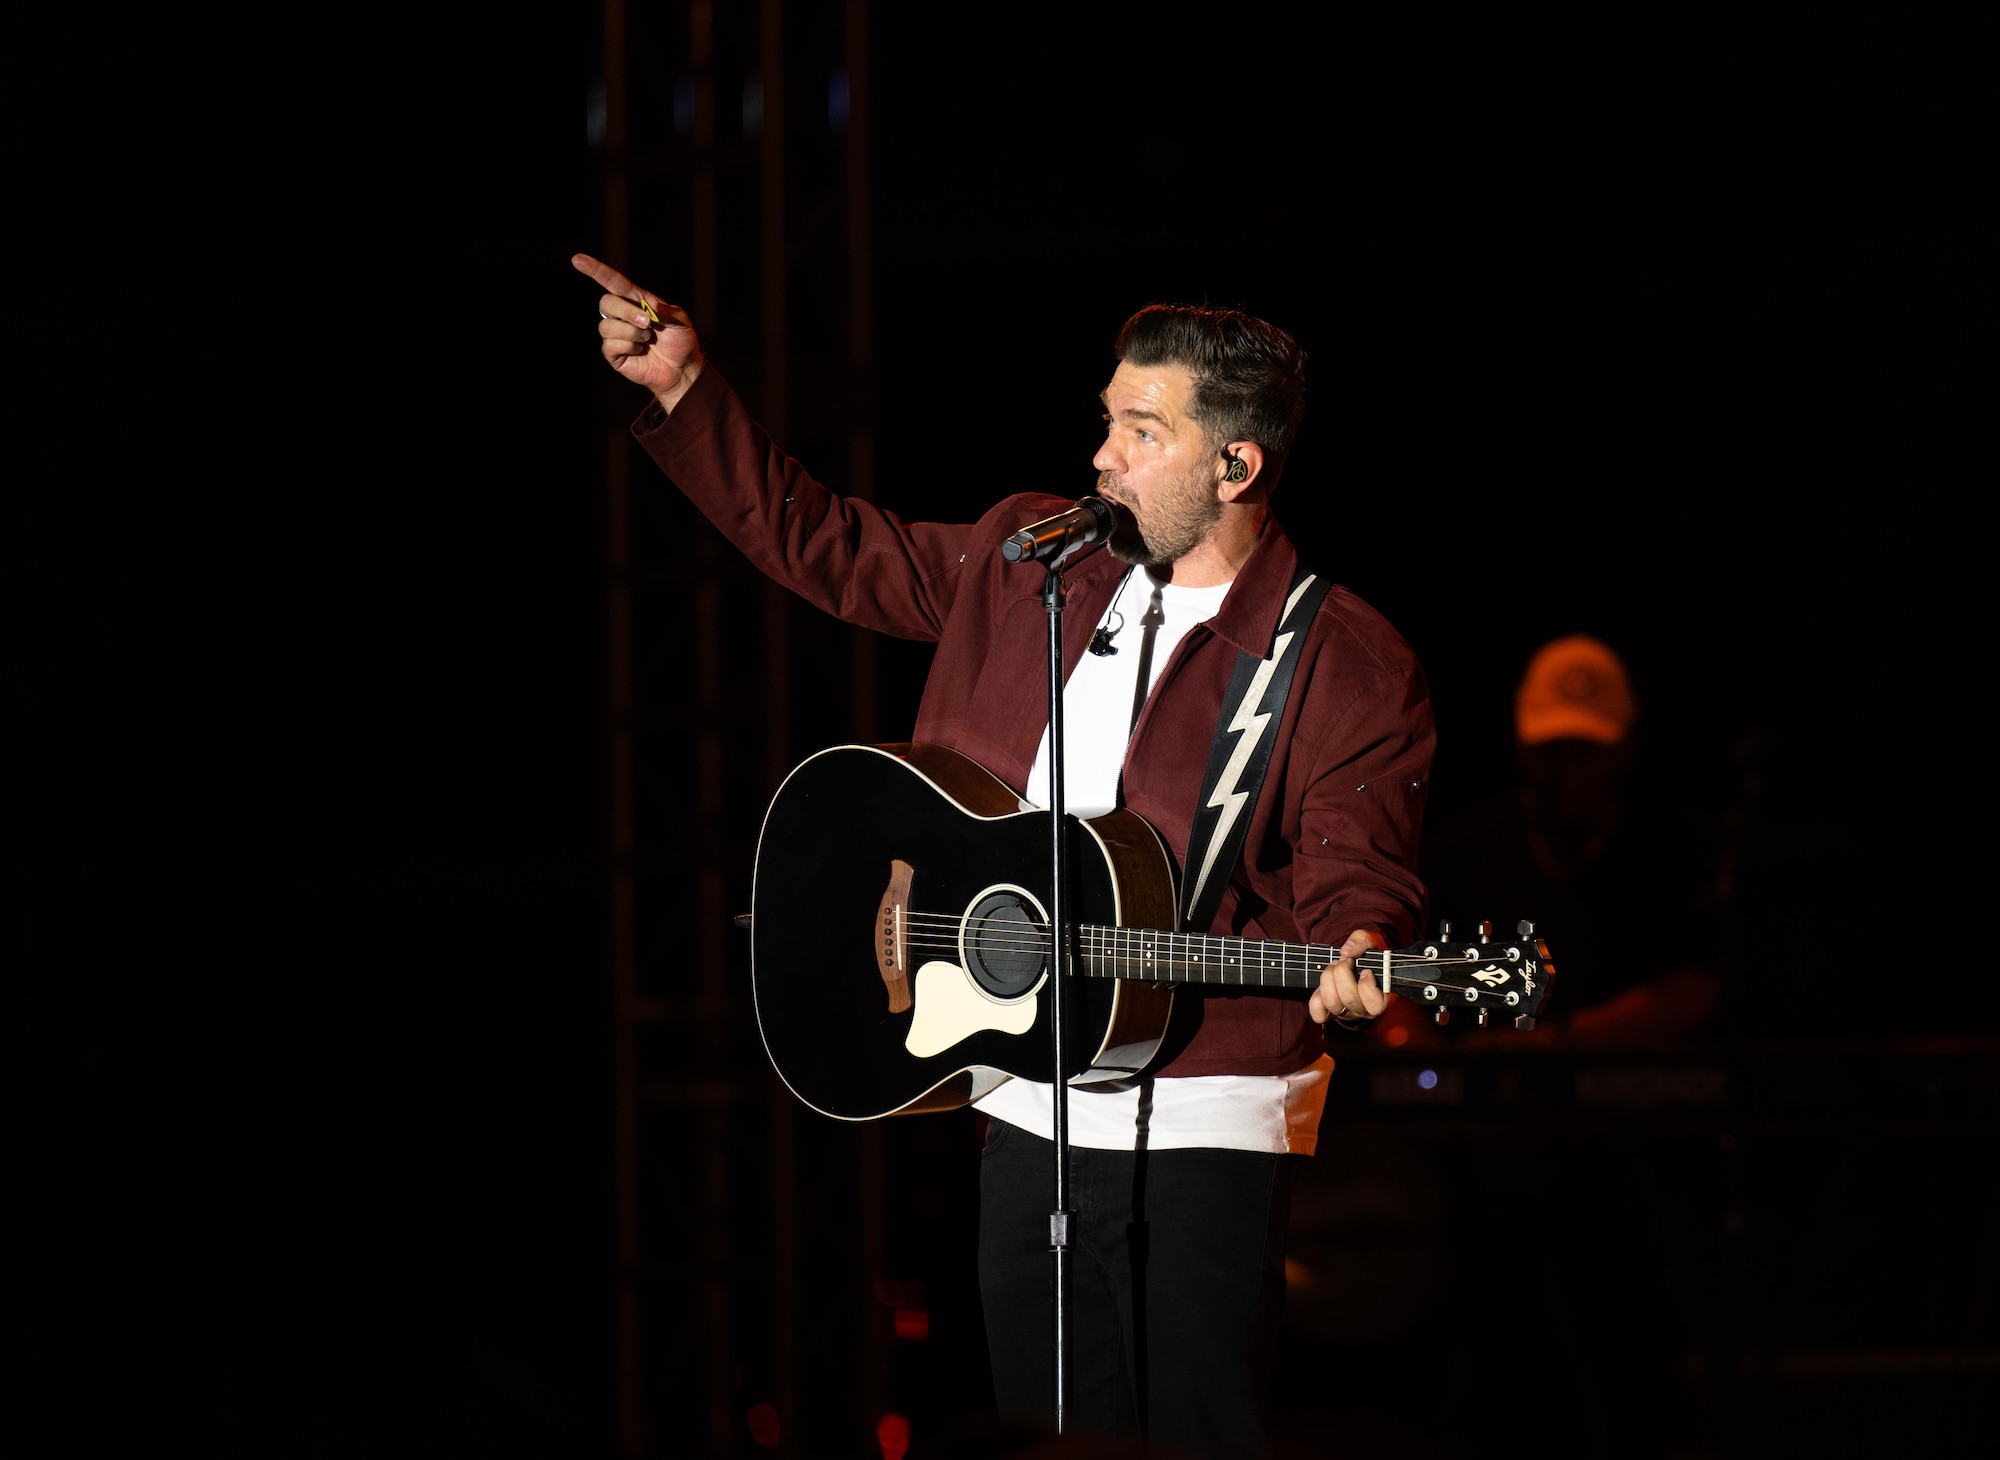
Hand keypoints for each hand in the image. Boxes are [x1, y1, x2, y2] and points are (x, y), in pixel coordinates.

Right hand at [571, 253, 702, 407]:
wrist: (682, 369)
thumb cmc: (680, 341)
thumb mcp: (680, 321)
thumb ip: (666, 310)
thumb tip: (649, 306)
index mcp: (636, 301)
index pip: (612, 282)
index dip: (596, 271)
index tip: (577, 259)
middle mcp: (622, 315)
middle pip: (606, 302)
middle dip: (627, 312)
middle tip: (648, 324)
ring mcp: (616, 334)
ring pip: (606, 326)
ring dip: (631, 332)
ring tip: (647, 339)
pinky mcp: (614, 354)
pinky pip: (610, 345)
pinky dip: (629, 347)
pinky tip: (640, 351)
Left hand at [1309, 929, 1388, 1025]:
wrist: (1358, 961)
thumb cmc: (1368, 953)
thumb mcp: (1370, 940)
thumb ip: (1361, 941)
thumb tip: (1346, 952)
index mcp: (1381, 998)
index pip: (1376, 1005)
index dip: (1367, 986)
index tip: (1366, 970)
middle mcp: (1364, 1010)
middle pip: (1350, 999)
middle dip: (1342, 973)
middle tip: (1344, 961)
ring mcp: (1347, 1013)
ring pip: (1333, 1005)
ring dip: (1328, 980)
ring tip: (1332, 968)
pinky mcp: (1330, 1013)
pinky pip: (1319, 1014)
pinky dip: (1316, 999)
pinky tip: (1323, 985)